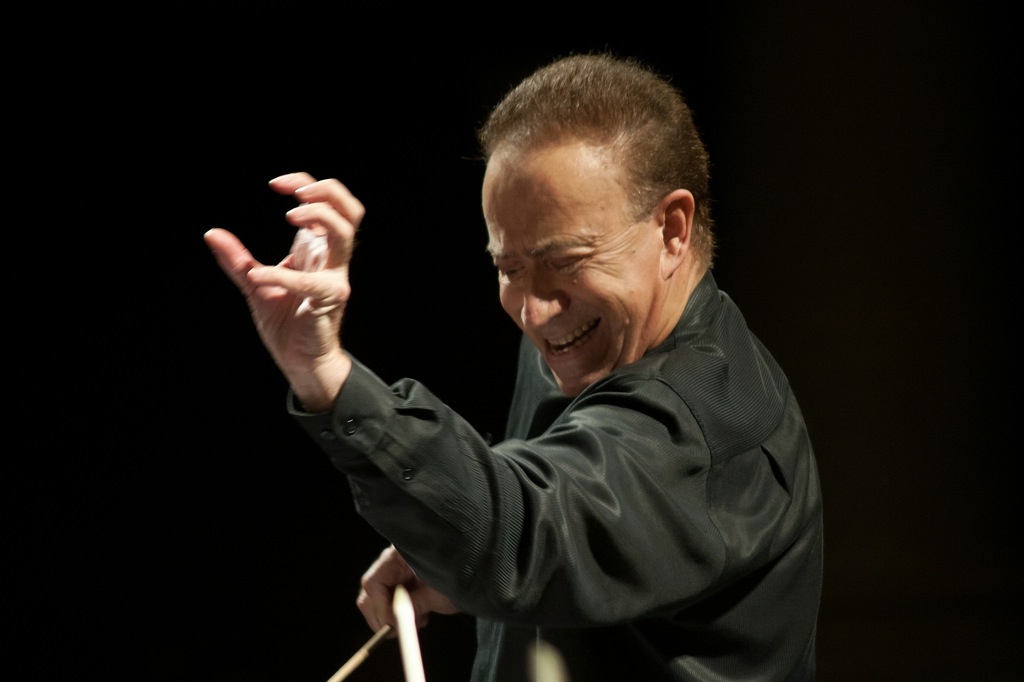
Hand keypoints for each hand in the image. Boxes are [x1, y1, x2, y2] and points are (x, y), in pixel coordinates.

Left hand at [204, 172, 364, 411]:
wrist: (301, 361)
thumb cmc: (287, 324)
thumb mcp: (255, 285)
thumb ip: (237, 259)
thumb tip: (212, 232)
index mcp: (317, 250)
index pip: (326, 203)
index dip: (305, 184)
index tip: (275, 184)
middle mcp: (330, 259)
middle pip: (349, 211)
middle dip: (326, 191)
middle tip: (294, 194)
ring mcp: (334, 278)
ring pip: (345, 233)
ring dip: (321, 216)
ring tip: (291, 216)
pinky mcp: (328, 300)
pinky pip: (310, 282)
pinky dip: (282, 275)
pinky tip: (258, 277)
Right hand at [356, 545, 459, 632]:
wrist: (480, 567)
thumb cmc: (464, 573)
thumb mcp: (439, 594)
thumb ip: (414, 606)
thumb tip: (394, 623)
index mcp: (400, 554)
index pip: (373, 582)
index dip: (379, 608)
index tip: (392, 626)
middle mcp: (395, 559)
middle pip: (371, 590)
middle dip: (382, 614)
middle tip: (396, 631)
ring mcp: (399, 568)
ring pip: (380, 596)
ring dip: (392, 614)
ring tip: (418, 619)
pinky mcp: (405, 579)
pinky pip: (392, 598)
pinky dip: (401, 611)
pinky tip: (421, 614)